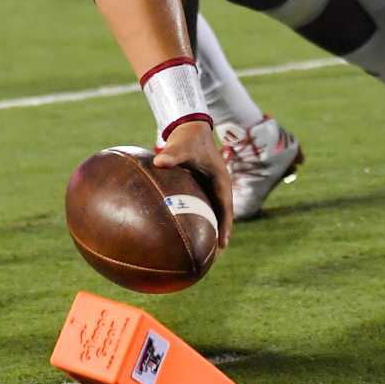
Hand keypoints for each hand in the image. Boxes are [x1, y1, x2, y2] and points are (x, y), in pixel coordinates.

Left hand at [155, 119, 232, 247]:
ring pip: (210, 213)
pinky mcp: (198, 187)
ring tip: (198, 252)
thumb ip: (172, 154)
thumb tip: (158, 161)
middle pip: (220, 217)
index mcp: (221, 181)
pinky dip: (193, 219)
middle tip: (211, 258)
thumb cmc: (188, 136)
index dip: (225, 227)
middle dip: (217, 236)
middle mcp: (217, 187)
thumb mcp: (182, 145)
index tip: (222, 245)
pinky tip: (180, 231)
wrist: (188, 125)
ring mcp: (208, 188)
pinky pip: (198, 206)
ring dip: (207, 230)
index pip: (226, 209)